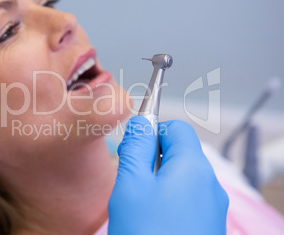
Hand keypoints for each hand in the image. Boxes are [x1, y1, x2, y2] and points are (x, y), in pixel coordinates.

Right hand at [108, 116, 227, 234]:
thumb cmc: (146, 234)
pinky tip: (156, 221)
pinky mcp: (212, 225)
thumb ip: (136, 147)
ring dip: (160, 182)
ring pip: (183, 177)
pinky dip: (171, 202)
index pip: (176, 127)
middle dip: (153, 161)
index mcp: (193, 166)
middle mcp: (211, 183)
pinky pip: (190, 200)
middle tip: (134, 184)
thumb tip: (141, 121)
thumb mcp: (130, 184)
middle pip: (180, 153)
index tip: (134, 152)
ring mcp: (214, 206)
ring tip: (143, 207)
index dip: (151, 133)